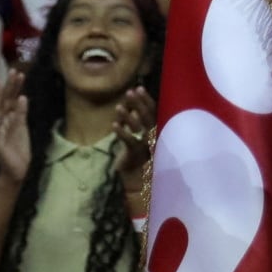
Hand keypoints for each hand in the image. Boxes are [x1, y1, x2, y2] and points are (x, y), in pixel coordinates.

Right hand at [0, 69, 32, 182]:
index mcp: (10, 118)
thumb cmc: (19, 149)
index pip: (13, 99)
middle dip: (9, 86)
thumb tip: (23, 97)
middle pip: (5, 100)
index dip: (15, 87)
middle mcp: (3, 120)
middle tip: (12, 70)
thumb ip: (21, 114)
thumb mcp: (22, 129)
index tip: (20, 73)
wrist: (16, 169)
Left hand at [112, 87, 155, 217]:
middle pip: (147, 116)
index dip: (146, 100)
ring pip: (138, 127)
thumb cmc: (139, 160)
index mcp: (157, 131)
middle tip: (130, 91)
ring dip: (128, 116)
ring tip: (119, 107)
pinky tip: (114, 125)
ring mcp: (146, 145)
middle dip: (138, 103)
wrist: (140, 184)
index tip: (138, 88)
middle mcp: (154, 137)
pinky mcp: (136, 155)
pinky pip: (129, 141)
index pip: (154, 112)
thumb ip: (140, 126)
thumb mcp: (140, 141)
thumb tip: (132, 109)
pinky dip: (122, 132)